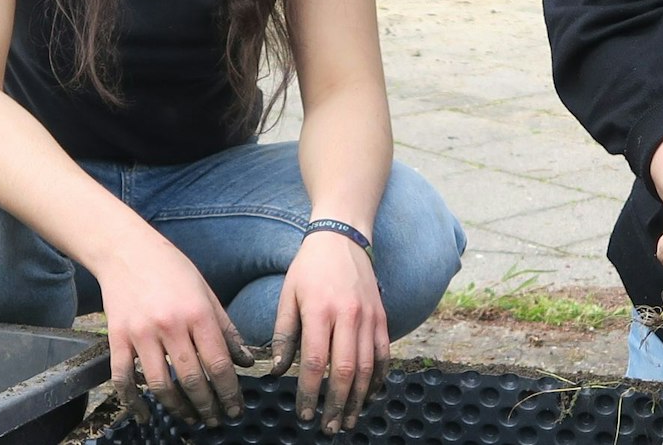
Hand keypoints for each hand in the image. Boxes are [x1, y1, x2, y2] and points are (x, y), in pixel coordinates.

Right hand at [98, 235, 255, 428]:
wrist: (126, 250)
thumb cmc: (171, 268)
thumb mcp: (206, 292)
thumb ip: (226, 328)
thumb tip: (245, 360)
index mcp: (198, 313)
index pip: (218, 363)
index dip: (229, 392)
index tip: (235, 408)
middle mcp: (170, 325)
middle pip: (192, 378)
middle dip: (208, 405)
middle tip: (216, 419)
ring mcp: (141, 333)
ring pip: (161, 384)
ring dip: (177, 408)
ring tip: (190, 418)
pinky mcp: (117, 338)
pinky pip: (124, 379)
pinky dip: (134, 402)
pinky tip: (146, 414)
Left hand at [270, 230, 387, 433]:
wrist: (343, 237)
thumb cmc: (309, 268)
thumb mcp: (288, 295)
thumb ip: (284, 334)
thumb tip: (279, 371)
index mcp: (320, 310)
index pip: (315, 361)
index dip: (309, 392)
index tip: (304, 414)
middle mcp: (348, 315)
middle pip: (345, 370)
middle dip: (337, 404)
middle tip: (329, 427)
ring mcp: (369, 317)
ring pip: (368, 366)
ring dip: (358, 398)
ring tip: (349, 420)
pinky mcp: (382, 317)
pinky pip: (384, 354)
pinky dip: (378, 378)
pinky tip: (369, 396)